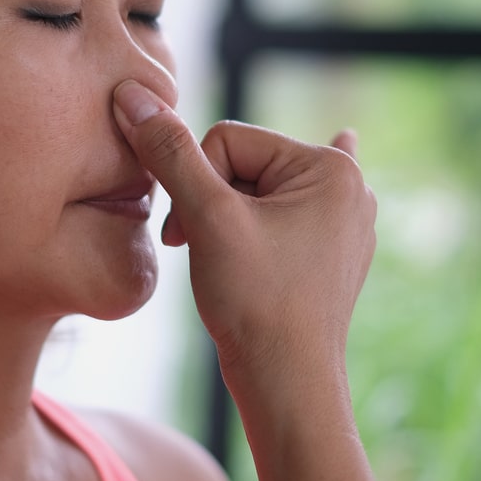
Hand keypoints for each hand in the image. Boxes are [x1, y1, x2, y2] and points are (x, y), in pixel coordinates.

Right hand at [111, 80, 376, 382]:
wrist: (287, 386)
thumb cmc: (255, 302)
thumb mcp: (207, 217)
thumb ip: (169, 152)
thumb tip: (132, 94)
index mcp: (330, 167)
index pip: (228, 138)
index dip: (194, 181)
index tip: (187, 233)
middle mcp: (348, 187)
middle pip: (243, 165)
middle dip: (210, 203)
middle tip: (201, 250)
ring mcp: (344, 221)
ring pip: (256, 194)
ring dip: (227, 220)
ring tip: (229, 262)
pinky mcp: (331, 251)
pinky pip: (294, 210)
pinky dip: (290, 196)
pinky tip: (348, 137)